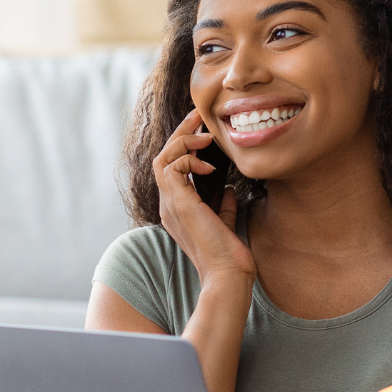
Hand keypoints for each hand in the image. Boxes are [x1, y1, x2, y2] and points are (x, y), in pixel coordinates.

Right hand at [152, 109, 254, 283]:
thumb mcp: (225, 222)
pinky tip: (210, 164)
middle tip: (198, 117)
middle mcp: (168, 206)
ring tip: (205, 137)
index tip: (202, 131)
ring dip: (183, 141)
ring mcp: (170, 205)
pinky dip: (189, 159)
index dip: (183, 146)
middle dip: (180, 134)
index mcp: (177, 209)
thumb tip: (229, 189)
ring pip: (162, 159)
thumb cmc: (228, 255)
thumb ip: (224, 206)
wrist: (227, 275)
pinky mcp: (178, 204)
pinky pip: (172, 167)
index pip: (170, 169)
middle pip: (162, 158)